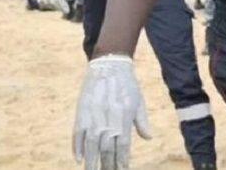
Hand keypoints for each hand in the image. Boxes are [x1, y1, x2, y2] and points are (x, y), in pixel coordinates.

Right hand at [32, 0, 70, 12]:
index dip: (63, 5)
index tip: (68, 11)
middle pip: (53, 3)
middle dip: (60, 7)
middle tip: (66, 10)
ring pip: (49, 5)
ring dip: (56, 7)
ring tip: (61, 5)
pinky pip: (44, 5)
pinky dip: (50, 6)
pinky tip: (54, 4)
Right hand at [73, 54, 150, 169]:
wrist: (108, 65)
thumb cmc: (127, 84)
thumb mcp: (138, 101)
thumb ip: (142, 121)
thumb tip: (148, 138)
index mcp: (124, 117)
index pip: (123, 146)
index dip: (122, 161)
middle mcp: (108, 119)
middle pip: (106, 149)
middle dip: (107, 165)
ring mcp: (93, 116)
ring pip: (91, 145)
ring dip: (91, 162)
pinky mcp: (81, 112)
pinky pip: (78, 134)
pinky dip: (77, 148)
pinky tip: (80, 159)